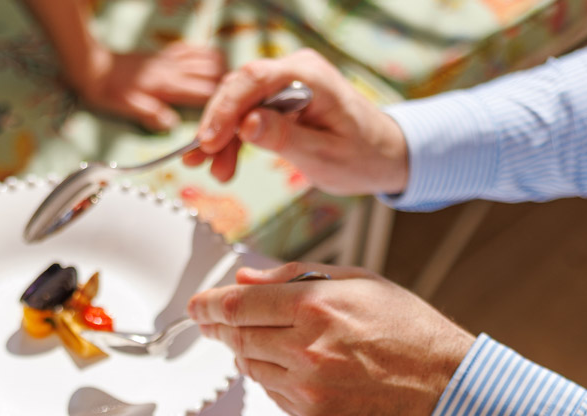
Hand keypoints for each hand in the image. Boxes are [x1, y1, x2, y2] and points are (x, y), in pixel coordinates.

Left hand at [74, 41, 224, 131]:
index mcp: (166, 87)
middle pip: (212, 75)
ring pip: (207, 58)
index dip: (222, 105)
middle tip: (237, 105)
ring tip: (231, 88)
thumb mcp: (125, 108)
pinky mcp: (166, 55)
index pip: (203, 93)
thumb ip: (149, 113)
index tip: (233, 117)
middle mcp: (172, 70)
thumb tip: (170, 124)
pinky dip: (207, 55)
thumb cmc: (109, 91)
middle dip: (228, 90)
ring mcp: (170, 60)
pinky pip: (193, 49)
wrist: (95, 67)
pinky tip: (212, 64)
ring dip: (222, 72)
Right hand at [181, 50, 408, 196]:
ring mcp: (288, 84)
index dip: (225, 110)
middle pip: (240, 89)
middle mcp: (296, 71)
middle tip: (203, 162)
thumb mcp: (323, 155)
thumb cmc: (361, 155)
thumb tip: (247, 125)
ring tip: (217, 173)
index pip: (254, 80)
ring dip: (223, 138)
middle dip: (218, 127)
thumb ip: (284, 139)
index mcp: (310, 76)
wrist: (382, 155)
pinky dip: (234, 139)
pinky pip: (248, 114)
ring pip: (239, 104)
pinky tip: (223, 162)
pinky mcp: (282, 101)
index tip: (208, 142)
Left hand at [188, 262, 474, 415]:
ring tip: (263, 341)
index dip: (209, 305)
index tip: (196, 306)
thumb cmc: (406, 327)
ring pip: (252, 369)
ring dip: (248, 353)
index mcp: (315, 307)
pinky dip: (272, 378)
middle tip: (210, 322)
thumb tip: (244, 280)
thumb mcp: (357, 282)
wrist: (441, 384)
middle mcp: (305, 350)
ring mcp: (307, 388)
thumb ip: (294, 277)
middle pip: (238, 339)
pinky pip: (274, 395)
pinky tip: (293, 367)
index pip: (239, 307)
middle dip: (220, 329)